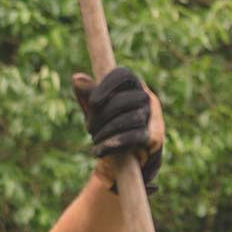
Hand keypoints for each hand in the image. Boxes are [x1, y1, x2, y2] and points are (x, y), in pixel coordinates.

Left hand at [72, 67, 163, 192]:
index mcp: (131, 85)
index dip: (107, 85)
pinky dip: (113, 144)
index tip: (92, 103)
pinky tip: (98, 151)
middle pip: (122, 100)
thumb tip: (76, 77)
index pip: (123, 74)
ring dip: (106, 131)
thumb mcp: (95, 108)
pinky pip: (135, 136)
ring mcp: (152, 117)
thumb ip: (87, 93)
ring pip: (131, 118)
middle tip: (88, 128)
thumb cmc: (108, 124)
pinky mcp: (154, 137)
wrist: (125, 156)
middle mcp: (146, 97)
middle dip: (100, 116)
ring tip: (94, 139)